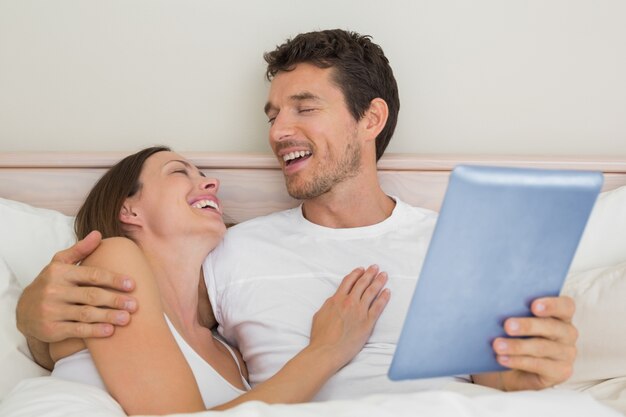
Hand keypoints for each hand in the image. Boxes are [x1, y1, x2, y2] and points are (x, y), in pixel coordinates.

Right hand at [16, 231, 137, 341]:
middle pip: (92, 295)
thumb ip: (80, 249)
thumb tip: (98, 234)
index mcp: (60, 272)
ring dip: (109, 316)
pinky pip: (77, 330)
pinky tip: (110, 331)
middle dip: (115, 300)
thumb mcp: (59, 264)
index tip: (132, 285)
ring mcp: (52, 311)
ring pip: (86, 314)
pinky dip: (95, 331)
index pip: (92, 275)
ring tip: (127, 318)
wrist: (23, 311)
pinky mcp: (51, 329)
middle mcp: (54, 291)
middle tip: (135, 304)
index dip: (114, 280)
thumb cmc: (49, 283)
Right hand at [309, 265, 389, 368]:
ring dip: (378, 281)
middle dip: (370, 273)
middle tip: (375, 267)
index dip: (356, 274)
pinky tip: (387, 292)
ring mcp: (359, 311)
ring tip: (384, 275)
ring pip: (371, 292)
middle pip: (362, 283)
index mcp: (336, 299)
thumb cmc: (320, 336)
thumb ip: (329, 305)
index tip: (361, 269)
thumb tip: (334, 301)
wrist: (326, 351)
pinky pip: (378, 306)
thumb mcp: (320, 314)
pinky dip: (384, 298)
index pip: (348, 281)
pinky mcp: (368, 322)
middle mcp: (349, 302)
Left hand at [472, 296, 577, 390]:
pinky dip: (518, 361)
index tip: (533, 306)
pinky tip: (502, 358)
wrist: (513, 367)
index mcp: (560, 315)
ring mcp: (566, 353)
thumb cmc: (516, 336)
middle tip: (507, 326)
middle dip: (528, 326)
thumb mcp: (516, 321)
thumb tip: (494, 303)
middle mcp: (567, 333)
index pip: (565, 306)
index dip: (552, 304)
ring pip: (542, 347)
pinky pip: (539, 365)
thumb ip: (513, 310)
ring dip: (517, 346)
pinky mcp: (560, 371)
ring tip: (497, 345)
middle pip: (552, 327)